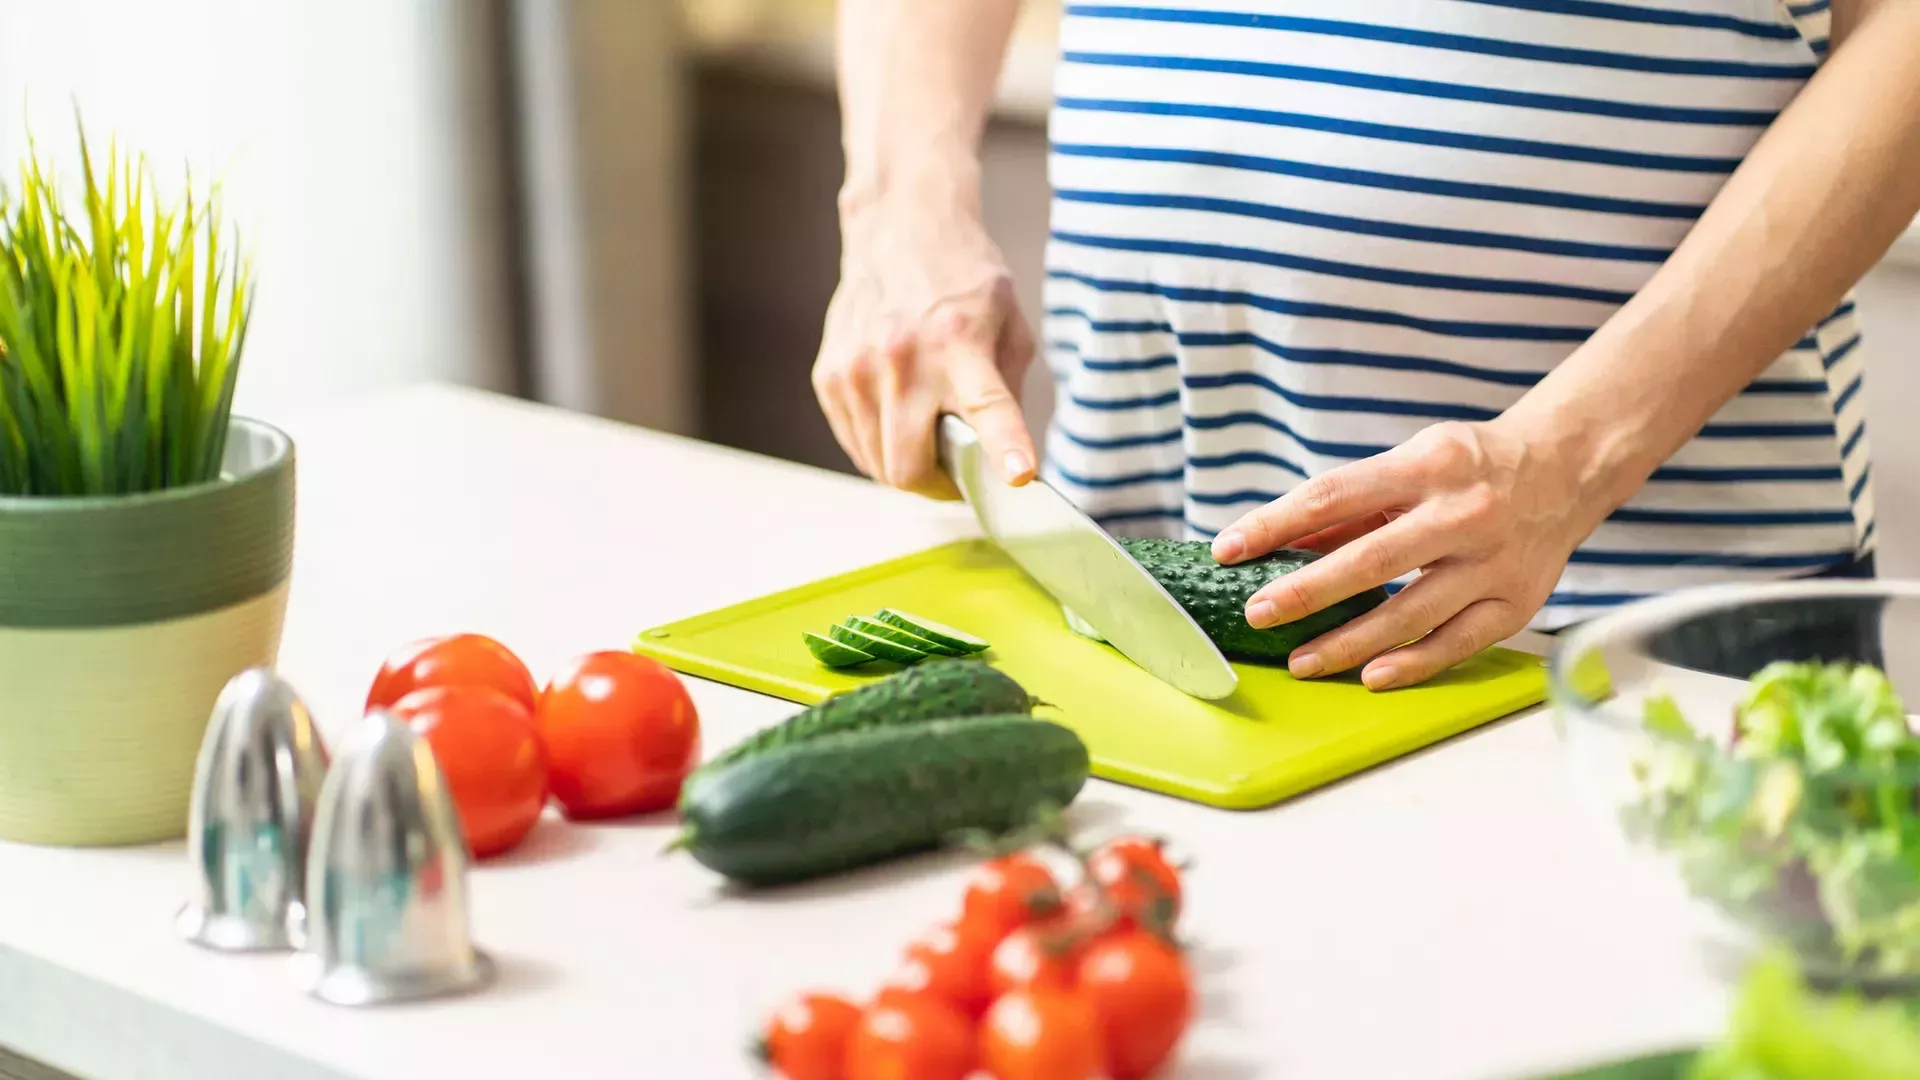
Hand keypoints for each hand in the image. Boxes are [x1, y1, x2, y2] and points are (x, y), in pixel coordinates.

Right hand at [811, 200, 1037, 498]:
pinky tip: (895, 414)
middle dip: (935, 486)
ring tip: (924, 434)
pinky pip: (854, 443)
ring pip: (877, 465)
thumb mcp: (1009, 326)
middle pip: (909, 468)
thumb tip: (1003, 461)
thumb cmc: (963, 280)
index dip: (1004, 447)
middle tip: (954, 474)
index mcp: (961, 345)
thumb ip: (1008, 393)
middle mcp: (904, 360)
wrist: (899, 229)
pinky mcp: (829, 376)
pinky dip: (878, 445)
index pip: (987, 407)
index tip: (1018, 477)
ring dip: (905, 465)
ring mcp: (858, 370)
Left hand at [1211, 418, 1609, 689]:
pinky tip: (1369, 676)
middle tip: (1257, 613)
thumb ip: (1352, 505)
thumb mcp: (1411, 461)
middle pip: (1371, 560)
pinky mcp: (1518, 602)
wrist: (1568, 468)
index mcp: (1428, 465)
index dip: (1275, 523)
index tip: (1229, 548)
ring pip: (1411, 612)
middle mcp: (1464, 513)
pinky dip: (1412, 663)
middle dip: (1306, 592)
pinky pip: (1458, 642)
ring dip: (1349, 642)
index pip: (1334, 495)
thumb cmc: (1470, 466)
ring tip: (1299, 661)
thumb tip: (1281, 543)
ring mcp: (1495, 562)